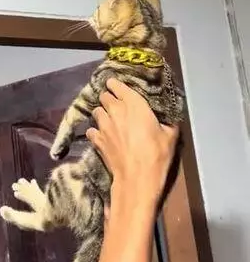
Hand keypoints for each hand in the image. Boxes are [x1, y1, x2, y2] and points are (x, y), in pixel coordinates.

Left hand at [87, 78, 178, 208]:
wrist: (137, 177)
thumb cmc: (156, 154)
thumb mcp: (170, 135)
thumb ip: (166, 121)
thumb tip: (166, 118)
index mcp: (134, 104)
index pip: (117, 85)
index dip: (115, 84)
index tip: (116, 86)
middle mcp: (115, 110)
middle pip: (104, 96)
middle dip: (109, 98)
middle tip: (116, 104)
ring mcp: (103, 125)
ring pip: (96, 111)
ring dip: (102, 113)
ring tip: (109, 119)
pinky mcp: (96, 140)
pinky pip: (91, 130)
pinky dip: (95, 131)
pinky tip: (102, 136)